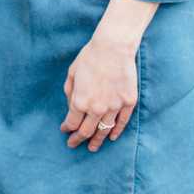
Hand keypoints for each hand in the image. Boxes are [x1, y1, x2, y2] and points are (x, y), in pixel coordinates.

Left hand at [60, 37, 137, 151]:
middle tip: (74, 144)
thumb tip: (70, 108)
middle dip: (79, 140)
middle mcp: (97, 108)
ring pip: (105, 130)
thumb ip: (70, 93)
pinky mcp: (128, 102)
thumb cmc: (90, 57)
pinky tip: (111, 137)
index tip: (65, 131)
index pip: (72, 123)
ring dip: (97, 141)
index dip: (67, 129)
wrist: (113, 47)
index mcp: (80, 101)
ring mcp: (114, 106)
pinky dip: (116, 131)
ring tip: (93, 147)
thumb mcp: (72, 74)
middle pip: (87, 131)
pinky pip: (122, 122)